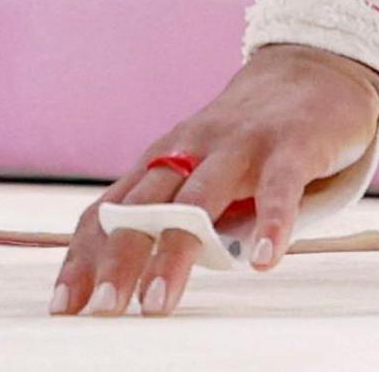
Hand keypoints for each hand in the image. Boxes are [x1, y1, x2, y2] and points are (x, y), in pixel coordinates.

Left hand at [50, 44, 378, 316]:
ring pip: (198, 199)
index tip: (66, 306)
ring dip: (174, 251)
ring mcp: (239, 145)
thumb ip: (173, 218)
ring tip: (157, 301)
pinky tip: (262, 260)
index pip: (107, 211)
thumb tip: (137, 279)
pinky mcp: (290, 145)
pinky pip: (277, 187)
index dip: (84, 258)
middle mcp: (189, 150)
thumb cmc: (248, 137)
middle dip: (118, 258)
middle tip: (103, 309)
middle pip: (144, 206)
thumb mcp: (199, 173)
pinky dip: (269, 223)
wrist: (312, 68)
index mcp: (161, 161)